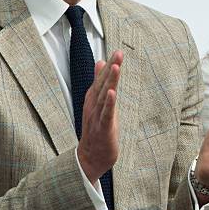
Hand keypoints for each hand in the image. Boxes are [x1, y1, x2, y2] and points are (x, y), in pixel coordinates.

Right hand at [77, 50, 123, 184]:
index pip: (102, 79)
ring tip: (115, 67)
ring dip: (109, 81)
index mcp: (93, 99)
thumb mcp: (99, 103)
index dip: (110, 65)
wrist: (90, 158)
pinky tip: (112, 93)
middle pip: (102, 84)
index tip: (117, 52)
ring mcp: (97, 117)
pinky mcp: (103, 128)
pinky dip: (108, 103)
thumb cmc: (97, 129)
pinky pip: (105, 114)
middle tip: (118, 53)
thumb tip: (101, 62)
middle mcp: (93, 105)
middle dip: (110, 68)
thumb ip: (100, 83)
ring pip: (104, 96)